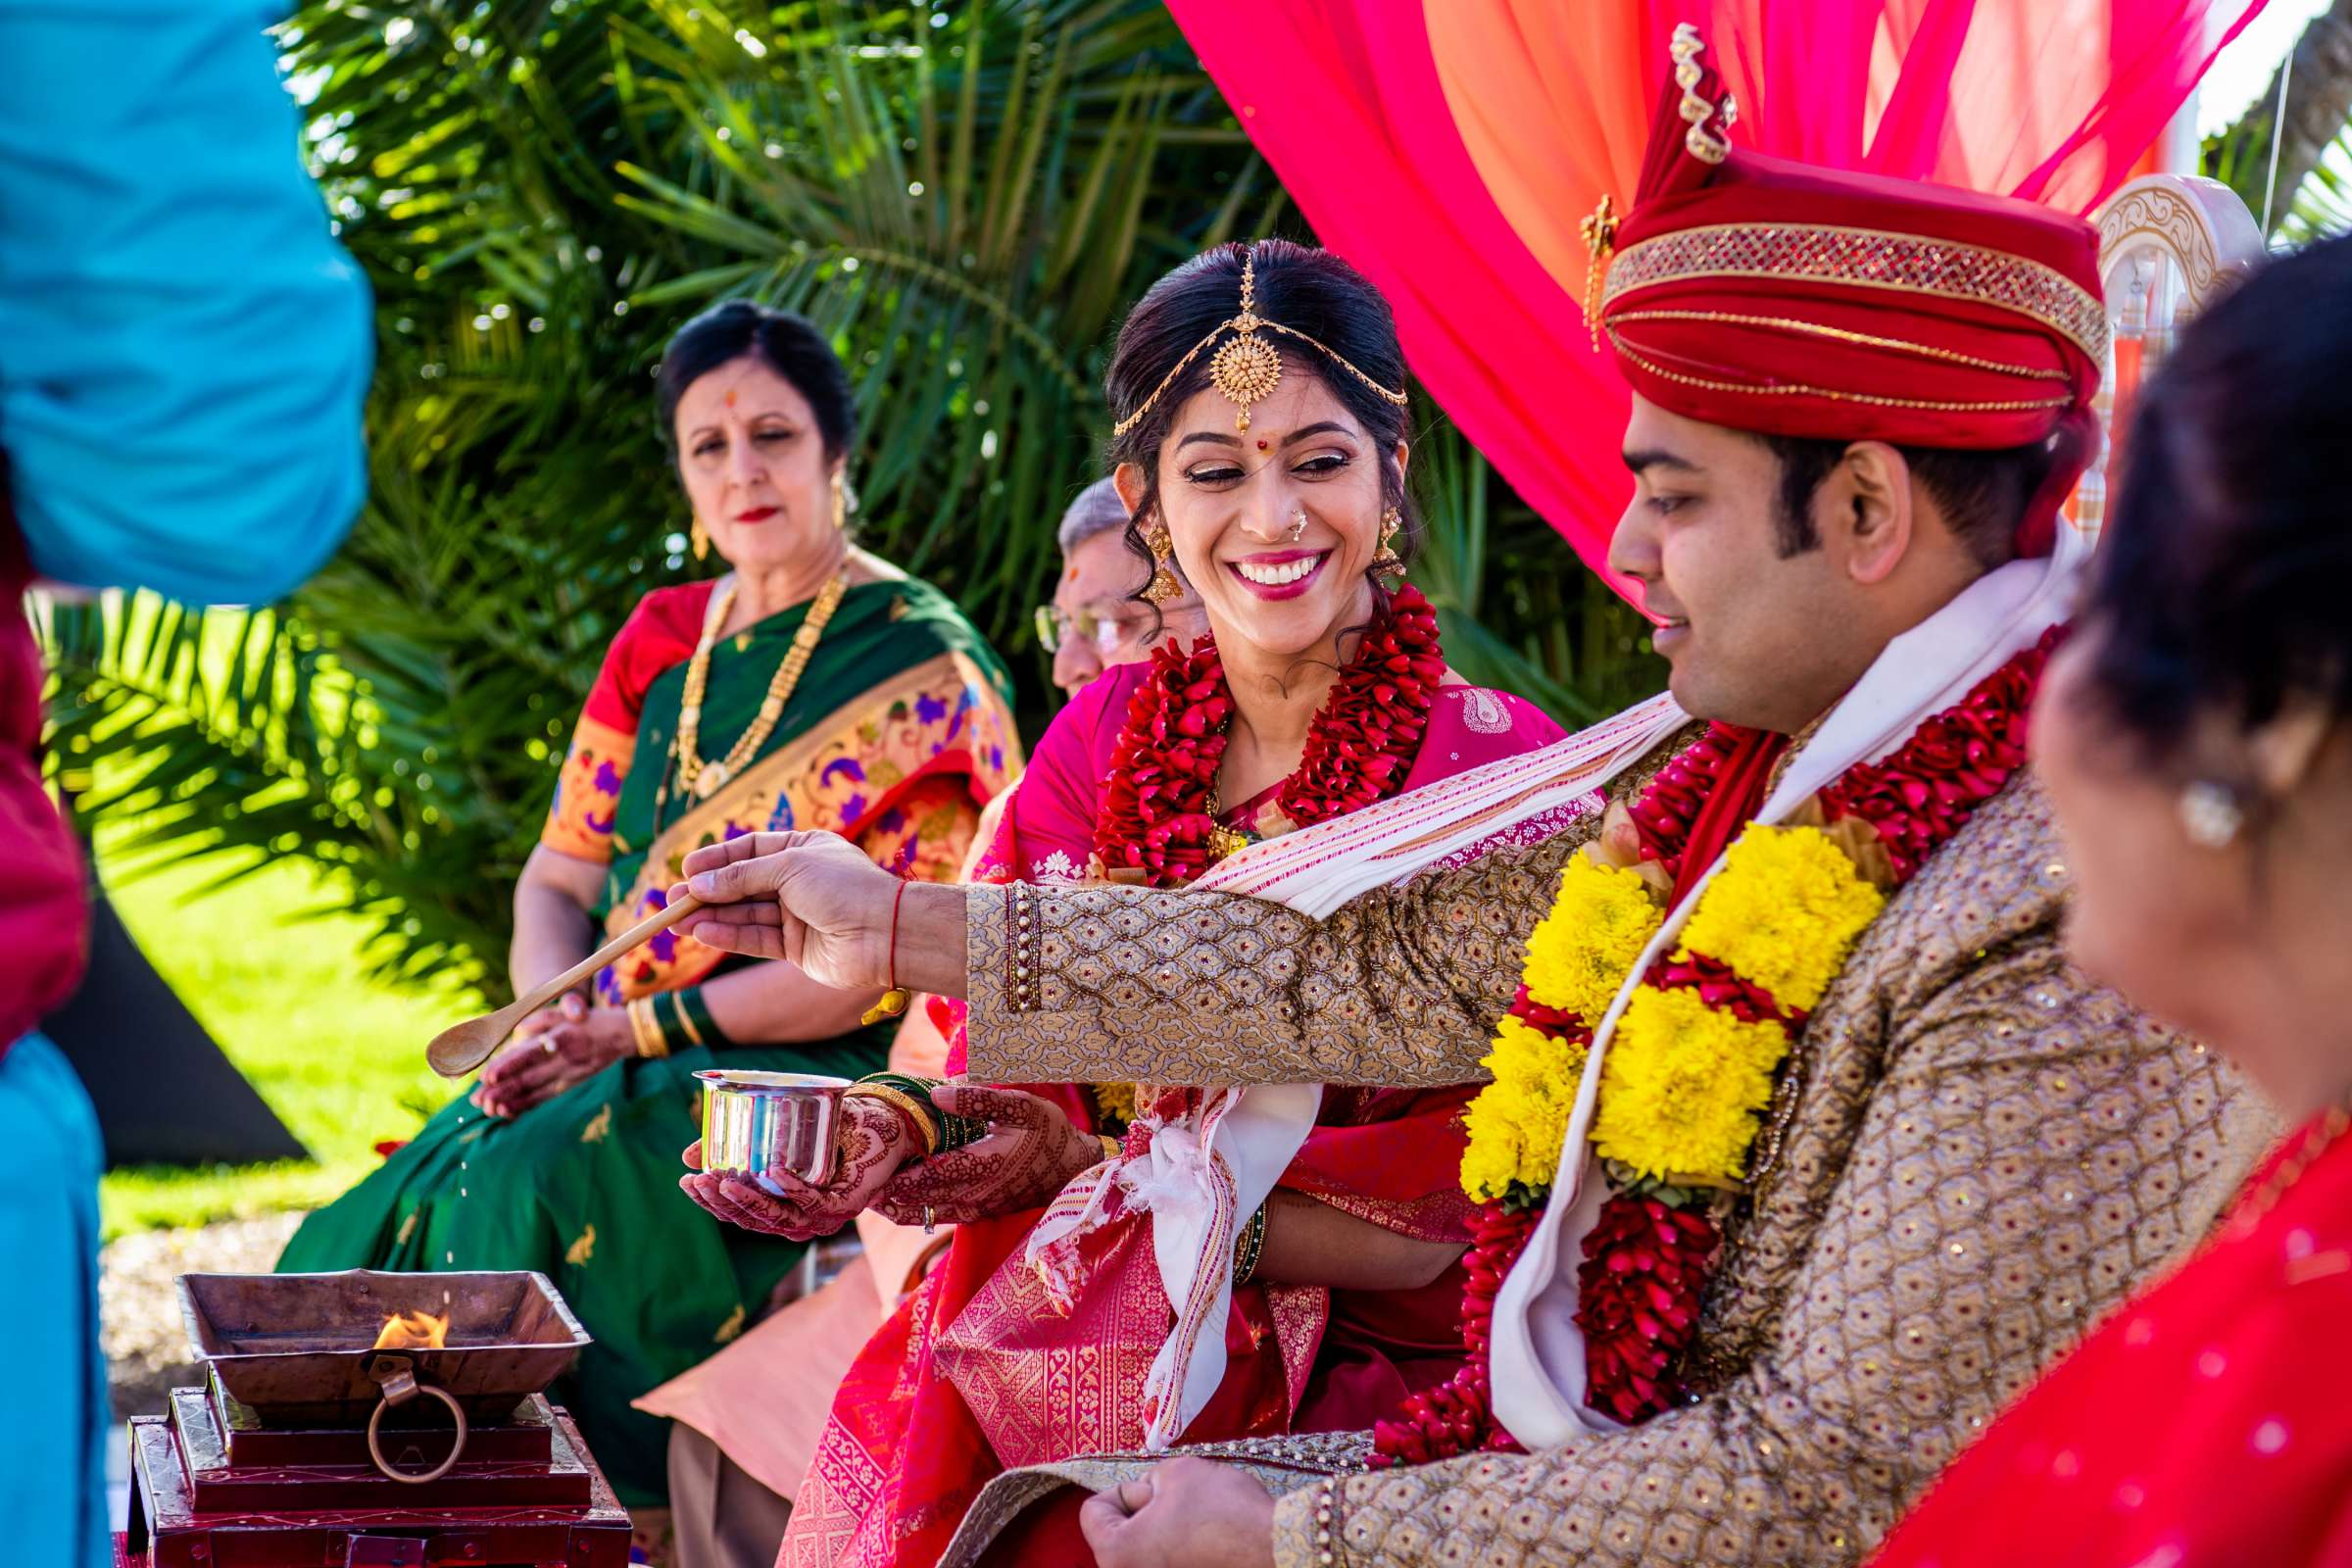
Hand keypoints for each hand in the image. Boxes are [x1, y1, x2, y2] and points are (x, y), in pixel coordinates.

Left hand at [471, 994, 628, 1116]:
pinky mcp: (571, 1083)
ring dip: (510, 1101)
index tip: (487, 1077)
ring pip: (535, 1091)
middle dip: (501, 1090)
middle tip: (478, 1100)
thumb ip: (542, 1019)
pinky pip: (545, 1097)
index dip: (507, 1066)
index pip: (529, 1054)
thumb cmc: (592, 1019)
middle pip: (528, 1077)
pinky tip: (509, 1112)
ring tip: (488, 1109)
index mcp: (561, 1038)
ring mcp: (569, 1074)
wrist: (625, 1034)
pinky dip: (526, 1105)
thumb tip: (519, 1030)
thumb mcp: (568, 1011)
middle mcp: (564, 1059)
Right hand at [669, 831, 896, 986]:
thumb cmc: (843, 887)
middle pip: (743, 885)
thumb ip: (742, 876)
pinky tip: (701, 932)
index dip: (718, 860)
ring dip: (710, 917)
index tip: (687, 869)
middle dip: (707, 892)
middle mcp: (799, 881)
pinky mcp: (796, 948)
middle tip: (670, 899)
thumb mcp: (789, 868)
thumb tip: (698, 884)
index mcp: (805, 849)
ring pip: (745, 914)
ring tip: (674, 920)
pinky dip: (728, 936)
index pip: (751, 850)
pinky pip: (755, 939)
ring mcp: (798, 915)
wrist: (885, 933)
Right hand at [677, 1096, 917, 1240]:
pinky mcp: (845, 1205)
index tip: (686, 1181)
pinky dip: (791, 1187)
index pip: (738, 1215)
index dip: (710, 1202)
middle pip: (752, 1221)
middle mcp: (800, 1221)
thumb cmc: (830, 1132)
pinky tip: (773, 1171)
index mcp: (782, 1209)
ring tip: (722, 1177)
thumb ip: (737, 1146)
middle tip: (698, 1179)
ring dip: (747, 1199)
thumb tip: (687, 1155)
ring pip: (776, 1219)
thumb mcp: (777, 1136)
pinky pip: (813, 1203)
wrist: (884, 1125)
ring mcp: (823, 1217)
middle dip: (721, 1202)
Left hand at [870, 1084, 1106, 1226]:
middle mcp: (974, 1194)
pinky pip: (936, 1217)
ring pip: (923, 1213)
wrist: (1075, 1171)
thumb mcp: (1023, 1106)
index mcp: (982, 1165)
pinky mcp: (977, 1214)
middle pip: (916, 1199)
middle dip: (885, 1191)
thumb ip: (980, 1100)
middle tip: (853, 1179)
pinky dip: (913, 1209)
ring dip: (895, 1204)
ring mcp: (975, 1208)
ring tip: (867, 1190)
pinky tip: (896, 1197)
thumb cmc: (1049, 1134)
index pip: (926, 1177)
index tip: (866, 1167)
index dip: (893, 1176)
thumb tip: (937, 1095)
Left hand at [1078, 1458, 1277, 1567]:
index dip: (1124, 1490)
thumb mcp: (1175, 1472)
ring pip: (1145, 1549)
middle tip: (1179, 1504)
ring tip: (1197, 1524)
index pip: (1093, 1511)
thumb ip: (1146, 1481)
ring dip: (1163, 1532)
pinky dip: (1181, 1550)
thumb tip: (1144, 1497)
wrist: (1275, 1549)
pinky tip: (1207, 1543)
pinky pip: (1168, 1562)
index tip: (1158, 1492)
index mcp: (1115, 1553)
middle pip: (1119, 1534)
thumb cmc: (1222, 1510)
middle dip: (1144, 1512)